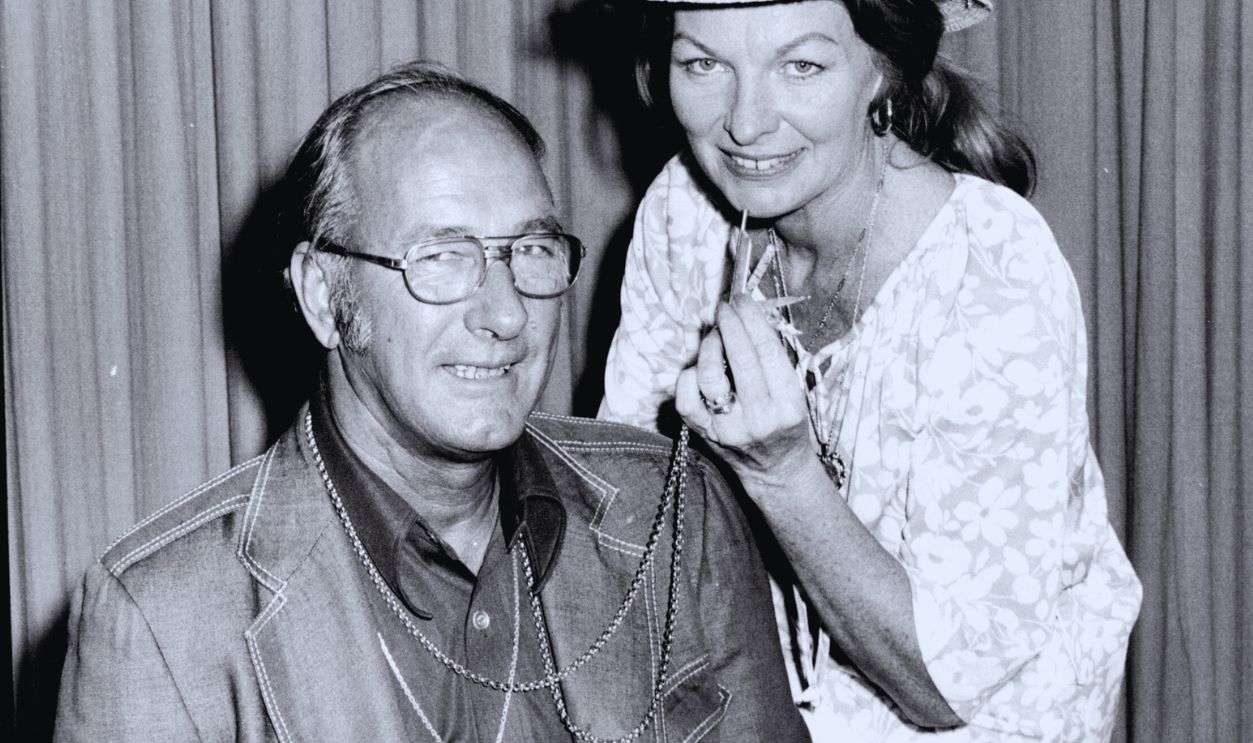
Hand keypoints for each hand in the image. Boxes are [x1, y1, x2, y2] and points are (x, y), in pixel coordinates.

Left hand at [675, 296, 815, 487]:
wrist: (776, 468)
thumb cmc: (786, 423)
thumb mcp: (793, 392)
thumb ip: (772, 359)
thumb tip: (745, 317)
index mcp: (788, 405)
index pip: (767, 352)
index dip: (752, 320)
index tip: (743, 301)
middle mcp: (759, 418)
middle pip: (740, 359)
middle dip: (730, 324)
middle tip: (726, 307)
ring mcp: (728, 428)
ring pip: (709, 376)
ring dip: (709, 346)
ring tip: (715, 335)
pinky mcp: (705, 434)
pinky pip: (686, 398)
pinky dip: (689, 375)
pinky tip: (699, 368)